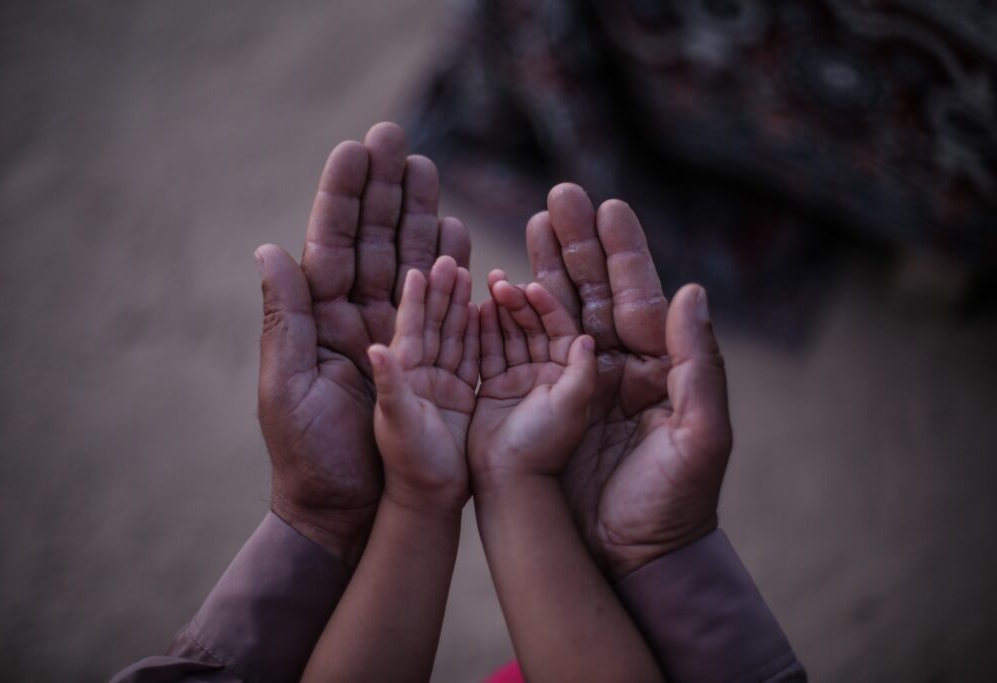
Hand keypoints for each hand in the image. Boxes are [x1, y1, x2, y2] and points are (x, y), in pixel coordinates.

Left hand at [254, 123, 470, 565]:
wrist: (352, 513)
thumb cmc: (310, 457)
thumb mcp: (288, 386)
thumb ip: (286, 317)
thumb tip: (270, 249)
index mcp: (320, 319)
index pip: (334, 243)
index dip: (346, 196)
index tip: (357, 149)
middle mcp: (358, 318)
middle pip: (376, 240)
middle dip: (387, 190)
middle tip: (398, 139)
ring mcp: (396, 334)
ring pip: (412, 262)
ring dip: (421, 215)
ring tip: (429, 170)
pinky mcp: (428, 358)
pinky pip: (443, 305)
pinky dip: (452, 267)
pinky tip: (458, 231)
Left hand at [368, 256, 477, 514]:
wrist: (423, 503)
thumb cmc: (404, 465)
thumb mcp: (389, 424)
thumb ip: (388, 385)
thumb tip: (376, 347)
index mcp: (395, 373)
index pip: (407, 326)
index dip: (414, 297)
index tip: (421, 266)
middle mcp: (413, 375)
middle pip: (431, 323)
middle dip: (441, 291)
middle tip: (452, 258)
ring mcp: (436, 386)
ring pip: (452, 336)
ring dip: (461, 306)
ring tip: (473, 274)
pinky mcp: (458, 398)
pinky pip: (470, 358)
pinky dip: (478, 334)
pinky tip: (488, 312)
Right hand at [468, 273, 595, 488]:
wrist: (508, 481)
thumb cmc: (543, 447)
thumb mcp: (572, 407)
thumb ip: (581, 371)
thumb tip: (587, 337)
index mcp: (570, 375)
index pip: (561, 328)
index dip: (546, 305)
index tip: (529, 286)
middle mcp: (548, 374)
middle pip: (533, 326)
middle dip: (518, 301)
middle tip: (498, 280)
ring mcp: (521, 380)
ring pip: (509, 334)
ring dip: (498, 310)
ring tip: (484, 286)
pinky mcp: (496, 388)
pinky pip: (488, 352)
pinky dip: (481, 332)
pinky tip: (472, 310)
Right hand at [527, 184, 731, 579]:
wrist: (631, 561)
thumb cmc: (674, 503)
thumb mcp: (701, 435)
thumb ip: (701, 363)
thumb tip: (692, 291)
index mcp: (658, 367)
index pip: (637, 295)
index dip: (621, 250)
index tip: (607, 205)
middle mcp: (617, 366)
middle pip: (592, 292)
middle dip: (576, 244)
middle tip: (558, 195)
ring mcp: (576, 384)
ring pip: (556, 312)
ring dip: (543, 268)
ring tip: (528, 224)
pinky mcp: (543, 406)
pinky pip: (523, 352)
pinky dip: (510, 318)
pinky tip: (498, 283)